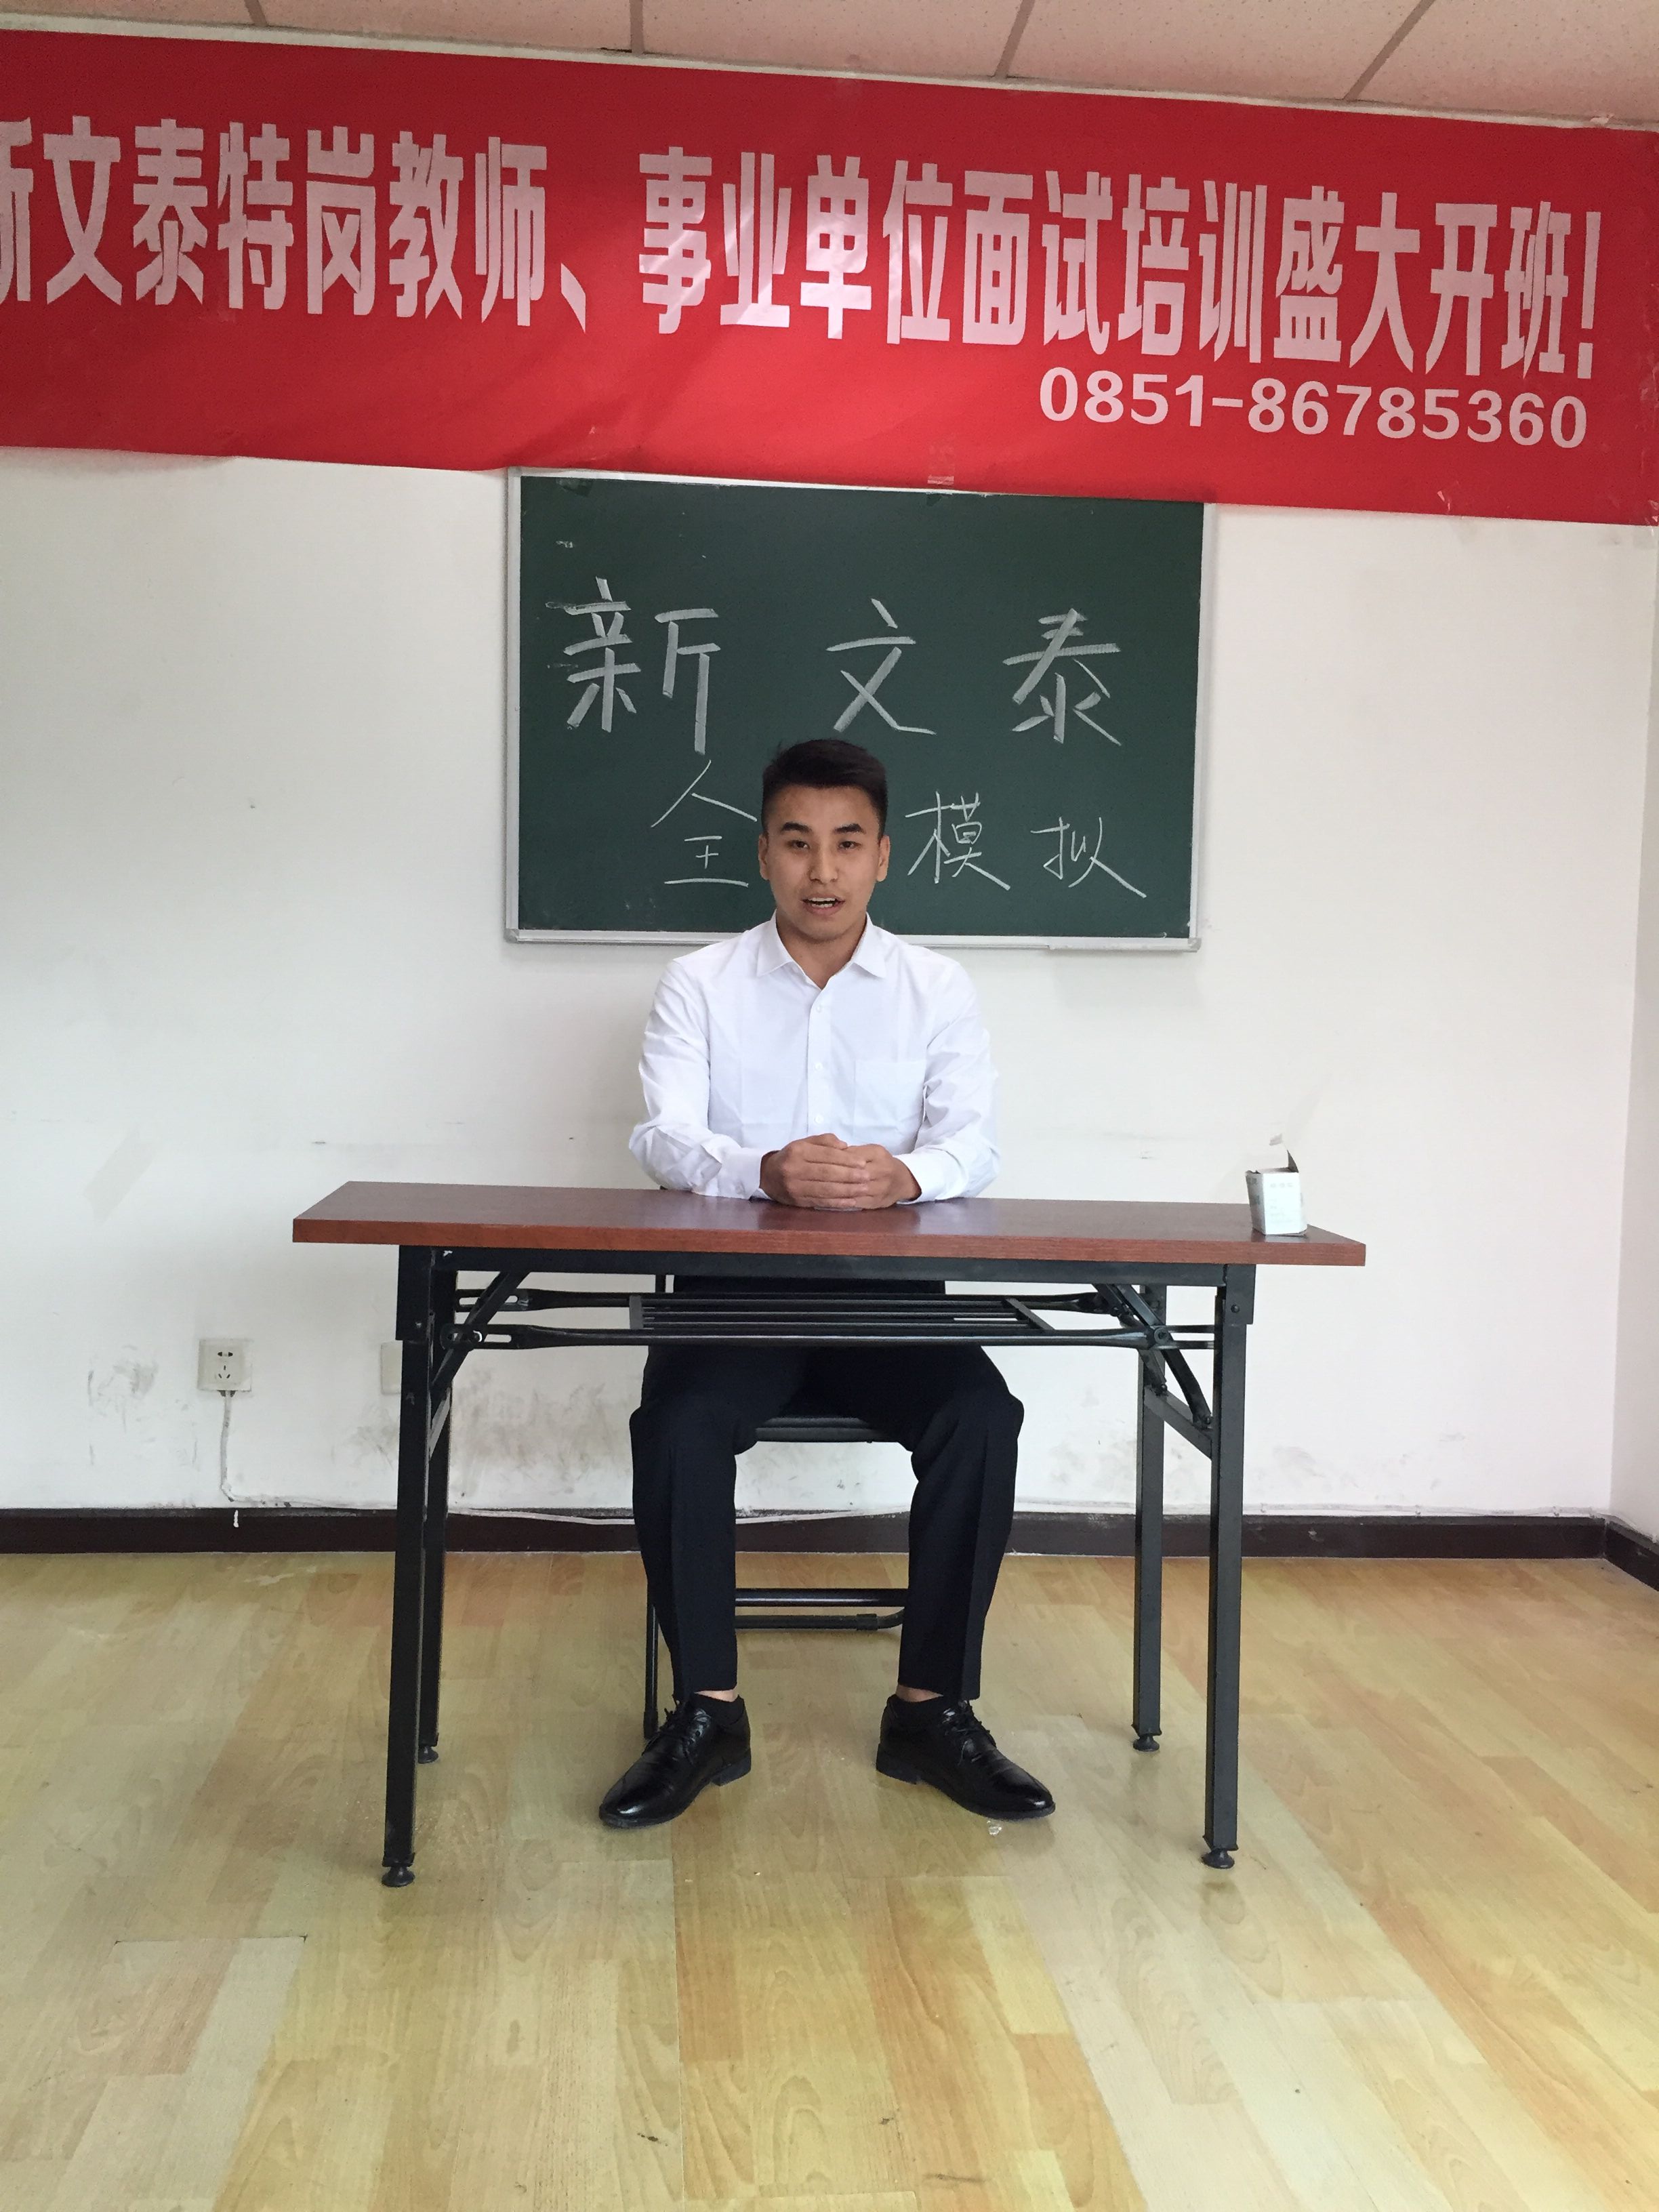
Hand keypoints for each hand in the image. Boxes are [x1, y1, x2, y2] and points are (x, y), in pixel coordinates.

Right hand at [760, 1135, 920, 1210]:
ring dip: (847, 1191)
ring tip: (864, 1189)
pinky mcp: (797, 1201)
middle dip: (850, 1175)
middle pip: (827, 1173)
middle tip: (867, 1177)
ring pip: (825, 1189)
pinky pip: (821, 1202)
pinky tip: (851, 1202)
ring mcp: (795, 1187)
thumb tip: (845, 1147)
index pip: (826, 1155)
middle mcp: (795, 1169)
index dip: (846, 1159)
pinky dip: (838, 1203)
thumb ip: (825, 1141)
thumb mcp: (804, 1143)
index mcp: (798, 1151)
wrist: (767, 1176)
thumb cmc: (792, 1157)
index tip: (862, 1162)